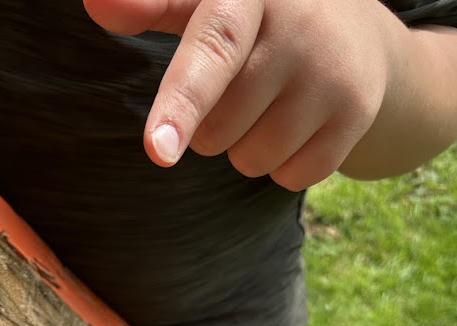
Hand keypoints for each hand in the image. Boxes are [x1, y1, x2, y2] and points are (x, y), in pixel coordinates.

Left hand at [83, 0, 404, 188]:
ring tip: (273, 104)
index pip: (210, 51)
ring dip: (247, 148)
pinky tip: (300, 125)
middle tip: (240, 89)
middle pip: (217, 130)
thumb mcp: (207, 3)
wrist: (359, 34)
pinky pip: (290, 177)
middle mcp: (299, 27)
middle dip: (212, 127)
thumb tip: (98, 5)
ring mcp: (333, 73)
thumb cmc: (257, 20)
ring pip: (251, 160)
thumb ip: (154, 5)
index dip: (181, 103)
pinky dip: (284, 165)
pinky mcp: (357, 115)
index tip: (158, 152)